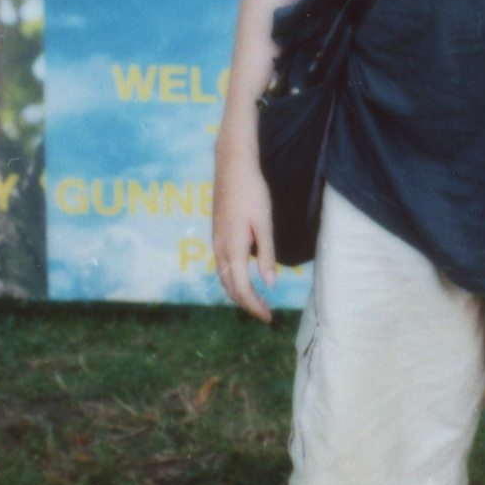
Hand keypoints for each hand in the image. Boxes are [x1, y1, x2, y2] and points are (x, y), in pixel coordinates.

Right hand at [212, 133, 276, 323]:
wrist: (232, 167)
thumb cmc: (252, 192)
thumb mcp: (264, 223)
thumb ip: (266, 254)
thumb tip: (269, 283)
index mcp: (233, 248)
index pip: (241, 288)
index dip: (254, 306)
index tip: (269, 317)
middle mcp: (220, 248)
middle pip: (230, 287)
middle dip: (247, 304)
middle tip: (266, 313)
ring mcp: (216, 241)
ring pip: (224, 278)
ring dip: (239, 293)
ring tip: (257, 300)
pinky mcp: (217, 234)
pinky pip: (222, 266)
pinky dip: (233, 280)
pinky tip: (245, 277)